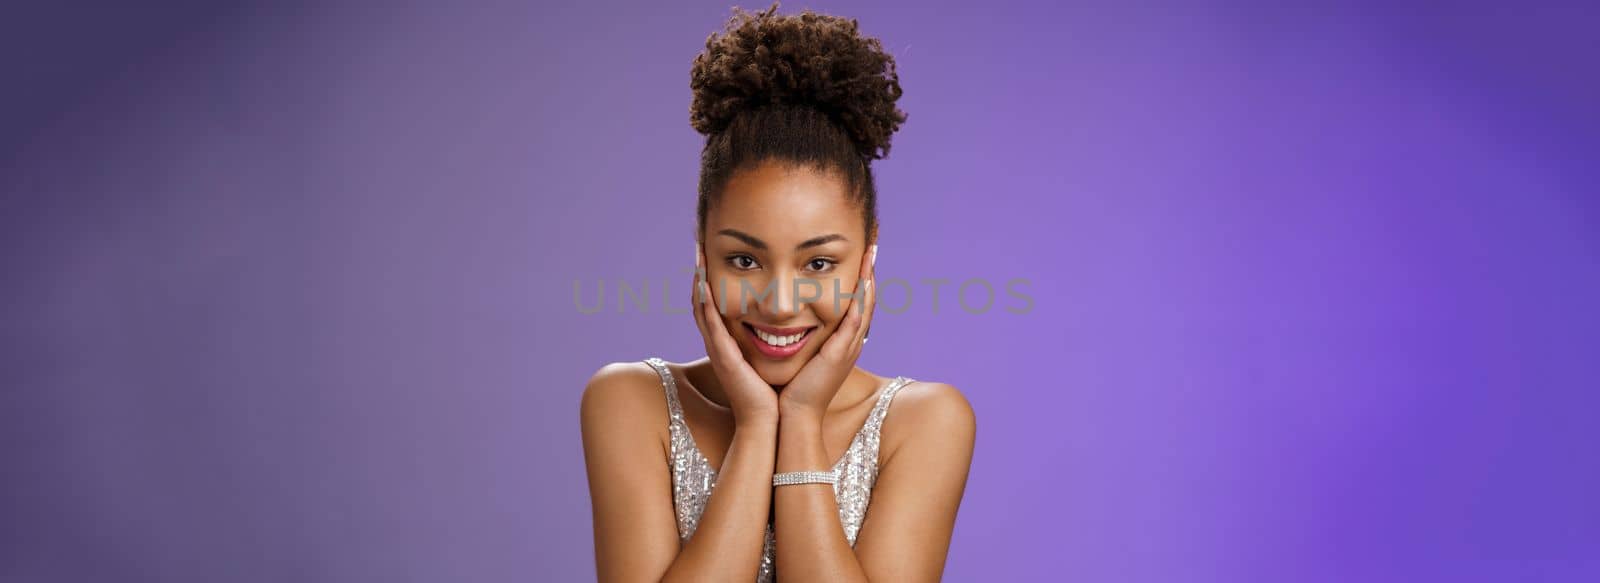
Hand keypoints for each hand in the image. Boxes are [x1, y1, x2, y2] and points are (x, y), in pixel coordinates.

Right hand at [691, 244, 778, 424]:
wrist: (775, 423)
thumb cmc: (780, 392)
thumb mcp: (780, 356)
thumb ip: (781, 336)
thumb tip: (796, 317)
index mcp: (733, 341)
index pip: (719, 302)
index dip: (713, 277)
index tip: (714, 250)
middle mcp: (722, 342)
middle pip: (704, 300)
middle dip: (700, 271)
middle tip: (698, 243)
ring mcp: (720, 350)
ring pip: (702, 308)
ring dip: (698, 280)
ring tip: (697, 254)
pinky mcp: (724, 358)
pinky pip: (711, 326)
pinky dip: (705, 304)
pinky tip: (704, 283)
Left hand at [777, 244, 877, 422]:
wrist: (792, 417)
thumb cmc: (790, 390)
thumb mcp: (797, 356)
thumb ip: (796, 337)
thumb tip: (782, 320)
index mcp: (840, 342)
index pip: (854, 303)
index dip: (860, 278)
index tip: (859, 253)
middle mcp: (849, 343)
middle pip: (866, 299)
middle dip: (870, 270)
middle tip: (873, 243)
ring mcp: (849, 348)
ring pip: (865, 305)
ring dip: (870, 276)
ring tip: (872, 250)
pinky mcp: (841, 353)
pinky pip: (856, 319)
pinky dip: (861, 297)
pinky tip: (863, 278)